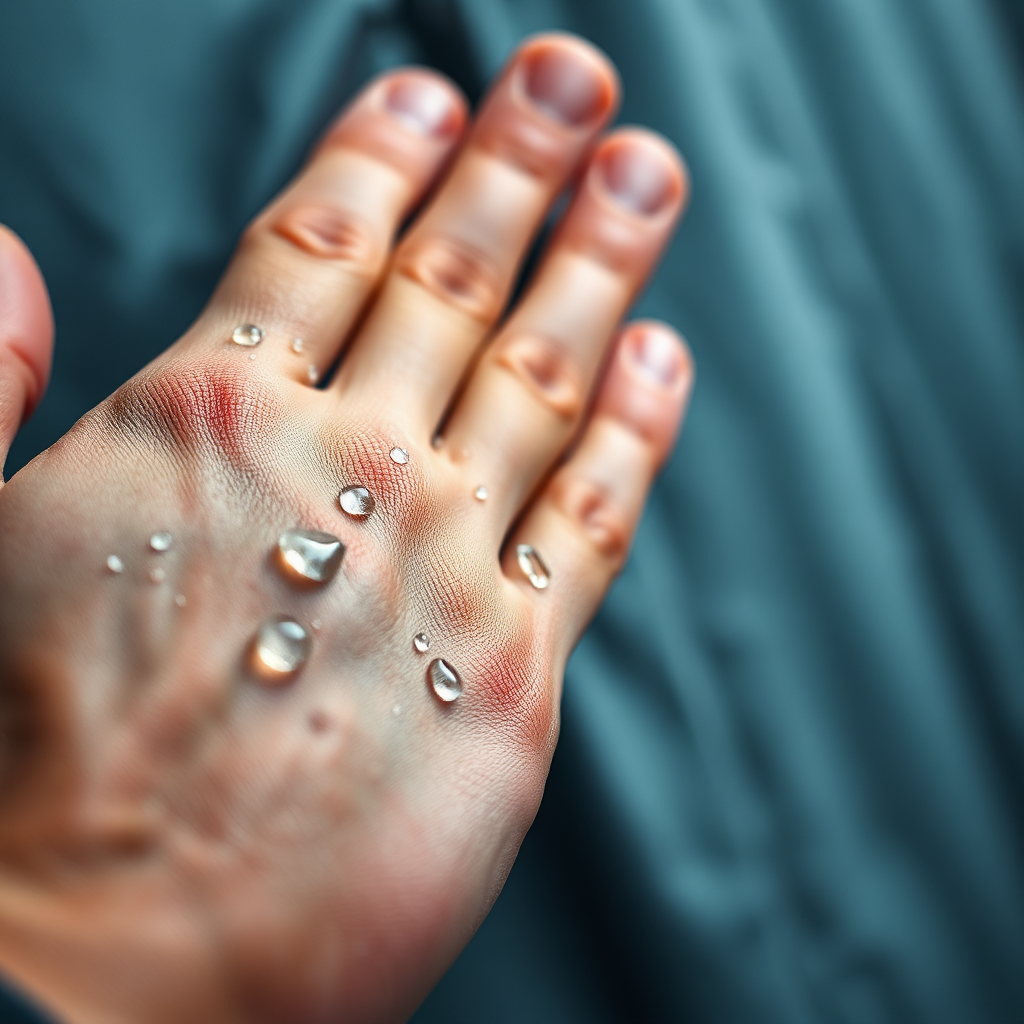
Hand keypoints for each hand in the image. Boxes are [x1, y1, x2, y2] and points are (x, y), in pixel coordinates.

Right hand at [0, 33, 690, 1023]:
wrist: (101, 973)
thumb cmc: (20, 776)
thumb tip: (2, 261)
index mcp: (208, 419)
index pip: (322, 240)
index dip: (385, 157)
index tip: (435, 96)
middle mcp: (345, 469)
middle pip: (454, 279)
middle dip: (521, 168)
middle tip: (576, 83)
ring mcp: (443, 563)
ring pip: (545, 372)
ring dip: (600, 259)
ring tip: (644, 171)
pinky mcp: (513, 675)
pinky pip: (596, 520)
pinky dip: (638, 432)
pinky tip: (664, 356)